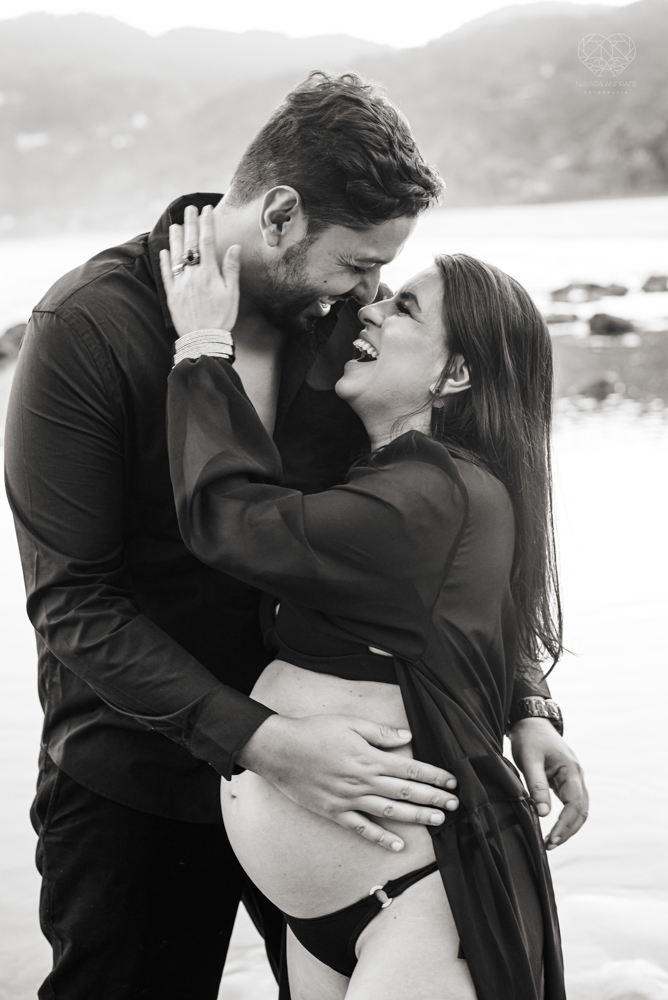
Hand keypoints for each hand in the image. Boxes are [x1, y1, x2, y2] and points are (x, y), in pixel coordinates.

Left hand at [159, 203, 239, 336]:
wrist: (203, 338)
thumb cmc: (221, 318)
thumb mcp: (232, 293)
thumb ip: (231, 269)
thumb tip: (233, 247)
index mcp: (209, 273)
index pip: (206, 241)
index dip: (207, 223)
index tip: (207, 210)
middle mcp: (192, 274)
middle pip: (190, 244)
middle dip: (191, 224)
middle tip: (190, 209)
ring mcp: (180, 283)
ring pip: (176, 255)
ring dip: (176, 238)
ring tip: (176, 224)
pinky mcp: (172, 294)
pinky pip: (166, 273)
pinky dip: (164, 260)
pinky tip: (164, 250)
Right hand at [238, 713, 459, 851]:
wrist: (279, 750)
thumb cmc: (315, 731)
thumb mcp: (350, 723)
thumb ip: (380, 732)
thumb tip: (407, 737)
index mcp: (369, 758)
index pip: (410, 770)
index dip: (434, 776)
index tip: (452, 782)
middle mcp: (362, 782)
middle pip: (405, 793)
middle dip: (433, 799)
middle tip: (455, 806)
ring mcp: (348, 800)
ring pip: (389, 813)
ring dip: (416, 818)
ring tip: (438, 822)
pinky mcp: (334, 812)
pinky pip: (361, 828)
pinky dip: (380, 838)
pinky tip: (397, 845)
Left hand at [509, 717, 588, 848]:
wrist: (531, 722)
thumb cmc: (529, 739)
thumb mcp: (529, 760)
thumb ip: (537, 786)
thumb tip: (543, 814)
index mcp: (571, 771)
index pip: (575, 805)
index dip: (565, 825)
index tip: (552, 839)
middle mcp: (577, 776)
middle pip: (581, 811)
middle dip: (568, 831)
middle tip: (550, 846)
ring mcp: (573, 779)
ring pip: (579, 810)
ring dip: (568, 827)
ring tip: (551, 842)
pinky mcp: (566, 781)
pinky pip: (572, 804)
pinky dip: (566, 818)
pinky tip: (553, 828)